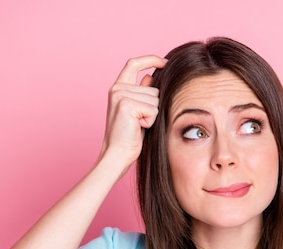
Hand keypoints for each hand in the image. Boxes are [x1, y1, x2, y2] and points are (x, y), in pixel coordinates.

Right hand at [99, 55, 166, 173]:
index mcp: (118, 88)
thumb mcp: (138, 111)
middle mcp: (117, 88)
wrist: (117, 154)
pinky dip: (151, 121)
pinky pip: (154, 110)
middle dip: (154, 107)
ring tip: (138, 125)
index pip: (134, 64)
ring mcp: (121, 95)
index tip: (165, 62)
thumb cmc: (129, 136)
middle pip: (154, 89)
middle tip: (139, 122)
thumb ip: (142, 92)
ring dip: (152, 116)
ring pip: (156, 100)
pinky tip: (138, 128)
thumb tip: (151, 76)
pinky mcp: (127, 104)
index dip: (150, 60)